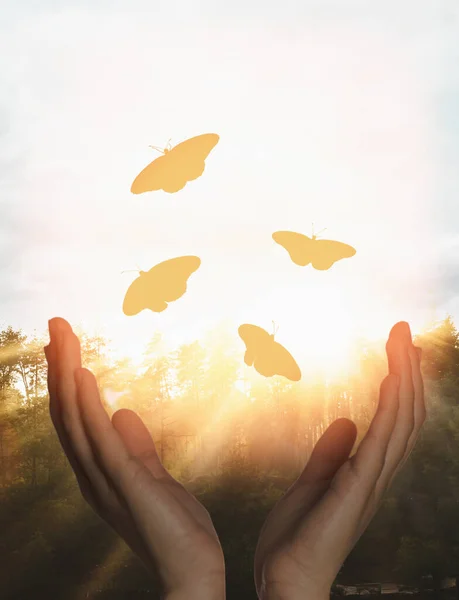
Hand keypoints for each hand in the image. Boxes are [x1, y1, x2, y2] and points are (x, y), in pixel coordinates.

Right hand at [45, 318, 224, 599]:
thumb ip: (137, 447)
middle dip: (60, 366)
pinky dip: (87, 405)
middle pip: (67, 412)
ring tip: (62, 336)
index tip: (65, 344)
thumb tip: (123, 411)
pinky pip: (100, 439)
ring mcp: (105, 480)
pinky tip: (81, 375)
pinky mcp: (126, 484)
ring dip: (67, 374)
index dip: (66, 380)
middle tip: (56, 324)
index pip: (75, 417)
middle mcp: (92, 474)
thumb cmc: (175, 530)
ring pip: (75, 419)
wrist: (194, 573)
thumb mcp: (155, 478)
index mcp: (100, 471)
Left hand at [254, 321, 423, 599]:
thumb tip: (346, 421)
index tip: (397, 349)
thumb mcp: (311, 484)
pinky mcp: (357, 487)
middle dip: (406, 371)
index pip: (394, 420)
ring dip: (403, 378)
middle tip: (403, 332)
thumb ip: (330, 455)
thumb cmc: (297, 539)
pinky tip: (391, 379)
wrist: (286, 580)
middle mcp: (377, 474)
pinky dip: (390, 406)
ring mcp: (371, 481)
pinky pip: (382, 439)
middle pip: (405, 414)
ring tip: (402, 341)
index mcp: (366, 472)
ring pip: (400, 420)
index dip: (399, 384)